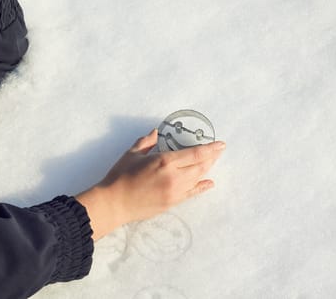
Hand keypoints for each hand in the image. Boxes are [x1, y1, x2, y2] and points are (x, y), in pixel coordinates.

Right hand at [76, 129, 224, 239]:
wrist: (114, 204)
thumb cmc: (120, 177)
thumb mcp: (131, 155)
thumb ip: (146, 142)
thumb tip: (155, 132)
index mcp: (164, 161)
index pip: (195, 154)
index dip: (210, 149)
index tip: (220, 144)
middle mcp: (174, 176)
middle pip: (200, 166)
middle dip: (211, 158)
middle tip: (218, 151)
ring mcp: (175, 191)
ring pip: (198, 178)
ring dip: (207, 169)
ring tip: (212, 162)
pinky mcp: (172, 202)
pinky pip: (192, 193)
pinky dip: (202, 187)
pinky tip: (209, 182)